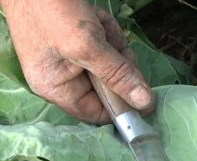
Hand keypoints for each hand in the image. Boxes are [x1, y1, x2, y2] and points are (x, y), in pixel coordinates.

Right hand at [1, 0, 153, 122]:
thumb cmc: (51, 11)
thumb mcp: (87, 46)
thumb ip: (117, 75)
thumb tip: (144, 103)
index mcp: (55, 88)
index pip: (97, 113)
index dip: (121, 107)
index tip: (145, 97)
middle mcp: (63, 77)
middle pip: (110, 87)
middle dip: (116, 63)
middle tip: (110, 43)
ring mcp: (72, 58)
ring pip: (112, 63)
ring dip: (112, 42)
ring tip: (98, 25)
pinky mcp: (81, 40)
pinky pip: (107, 44)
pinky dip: (107, 29)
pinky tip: (96, 17)